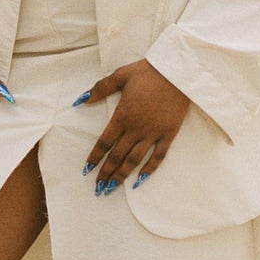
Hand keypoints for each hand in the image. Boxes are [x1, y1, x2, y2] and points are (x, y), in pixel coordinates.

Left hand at [77, 58, 190, 192]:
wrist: (177, 71)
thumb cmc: (148, 72)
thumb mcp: (120, 75)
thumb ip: (101, 89)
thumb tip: (82, 100)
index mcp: (122, 116)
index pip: (105, 142)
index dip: (95, 158)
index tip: (87, 170)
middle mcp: (136, 128)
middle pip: (118, 156)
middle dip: (106, 172)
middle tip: (98, 187)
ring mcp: (153, 133)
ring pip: (135, 160)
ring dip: (122, 175)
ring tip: (113, 188)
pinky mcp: (168, 134)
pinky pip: (158, 156)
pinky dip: (149, 169)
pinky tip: (140, 180)